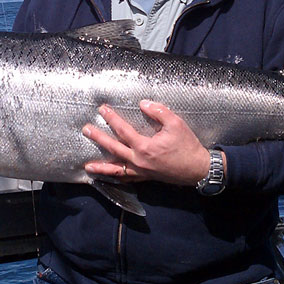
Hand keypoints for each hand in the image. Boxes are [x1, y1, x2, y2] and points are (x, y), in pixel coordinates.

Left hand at [83, 101, 214, 186]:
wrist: (197, 168)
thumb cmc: (187, 145)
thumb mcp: (176, 123)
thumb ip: (158, 112)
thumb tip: (143, 104)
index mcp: (144, 147)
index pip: (123, 130)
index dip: (111, 118)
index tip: (102, 109)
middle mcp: (139, 161)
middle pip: (113, 148)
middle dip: (98, 138)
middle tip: (86, 130)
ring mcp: (141, 172)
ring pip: (117, 170)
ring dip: (101, 168)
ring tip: (87, 166)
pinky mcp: (146, 178)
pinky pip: (127, 179)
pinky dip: (116, 177)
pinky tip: (109, 177)